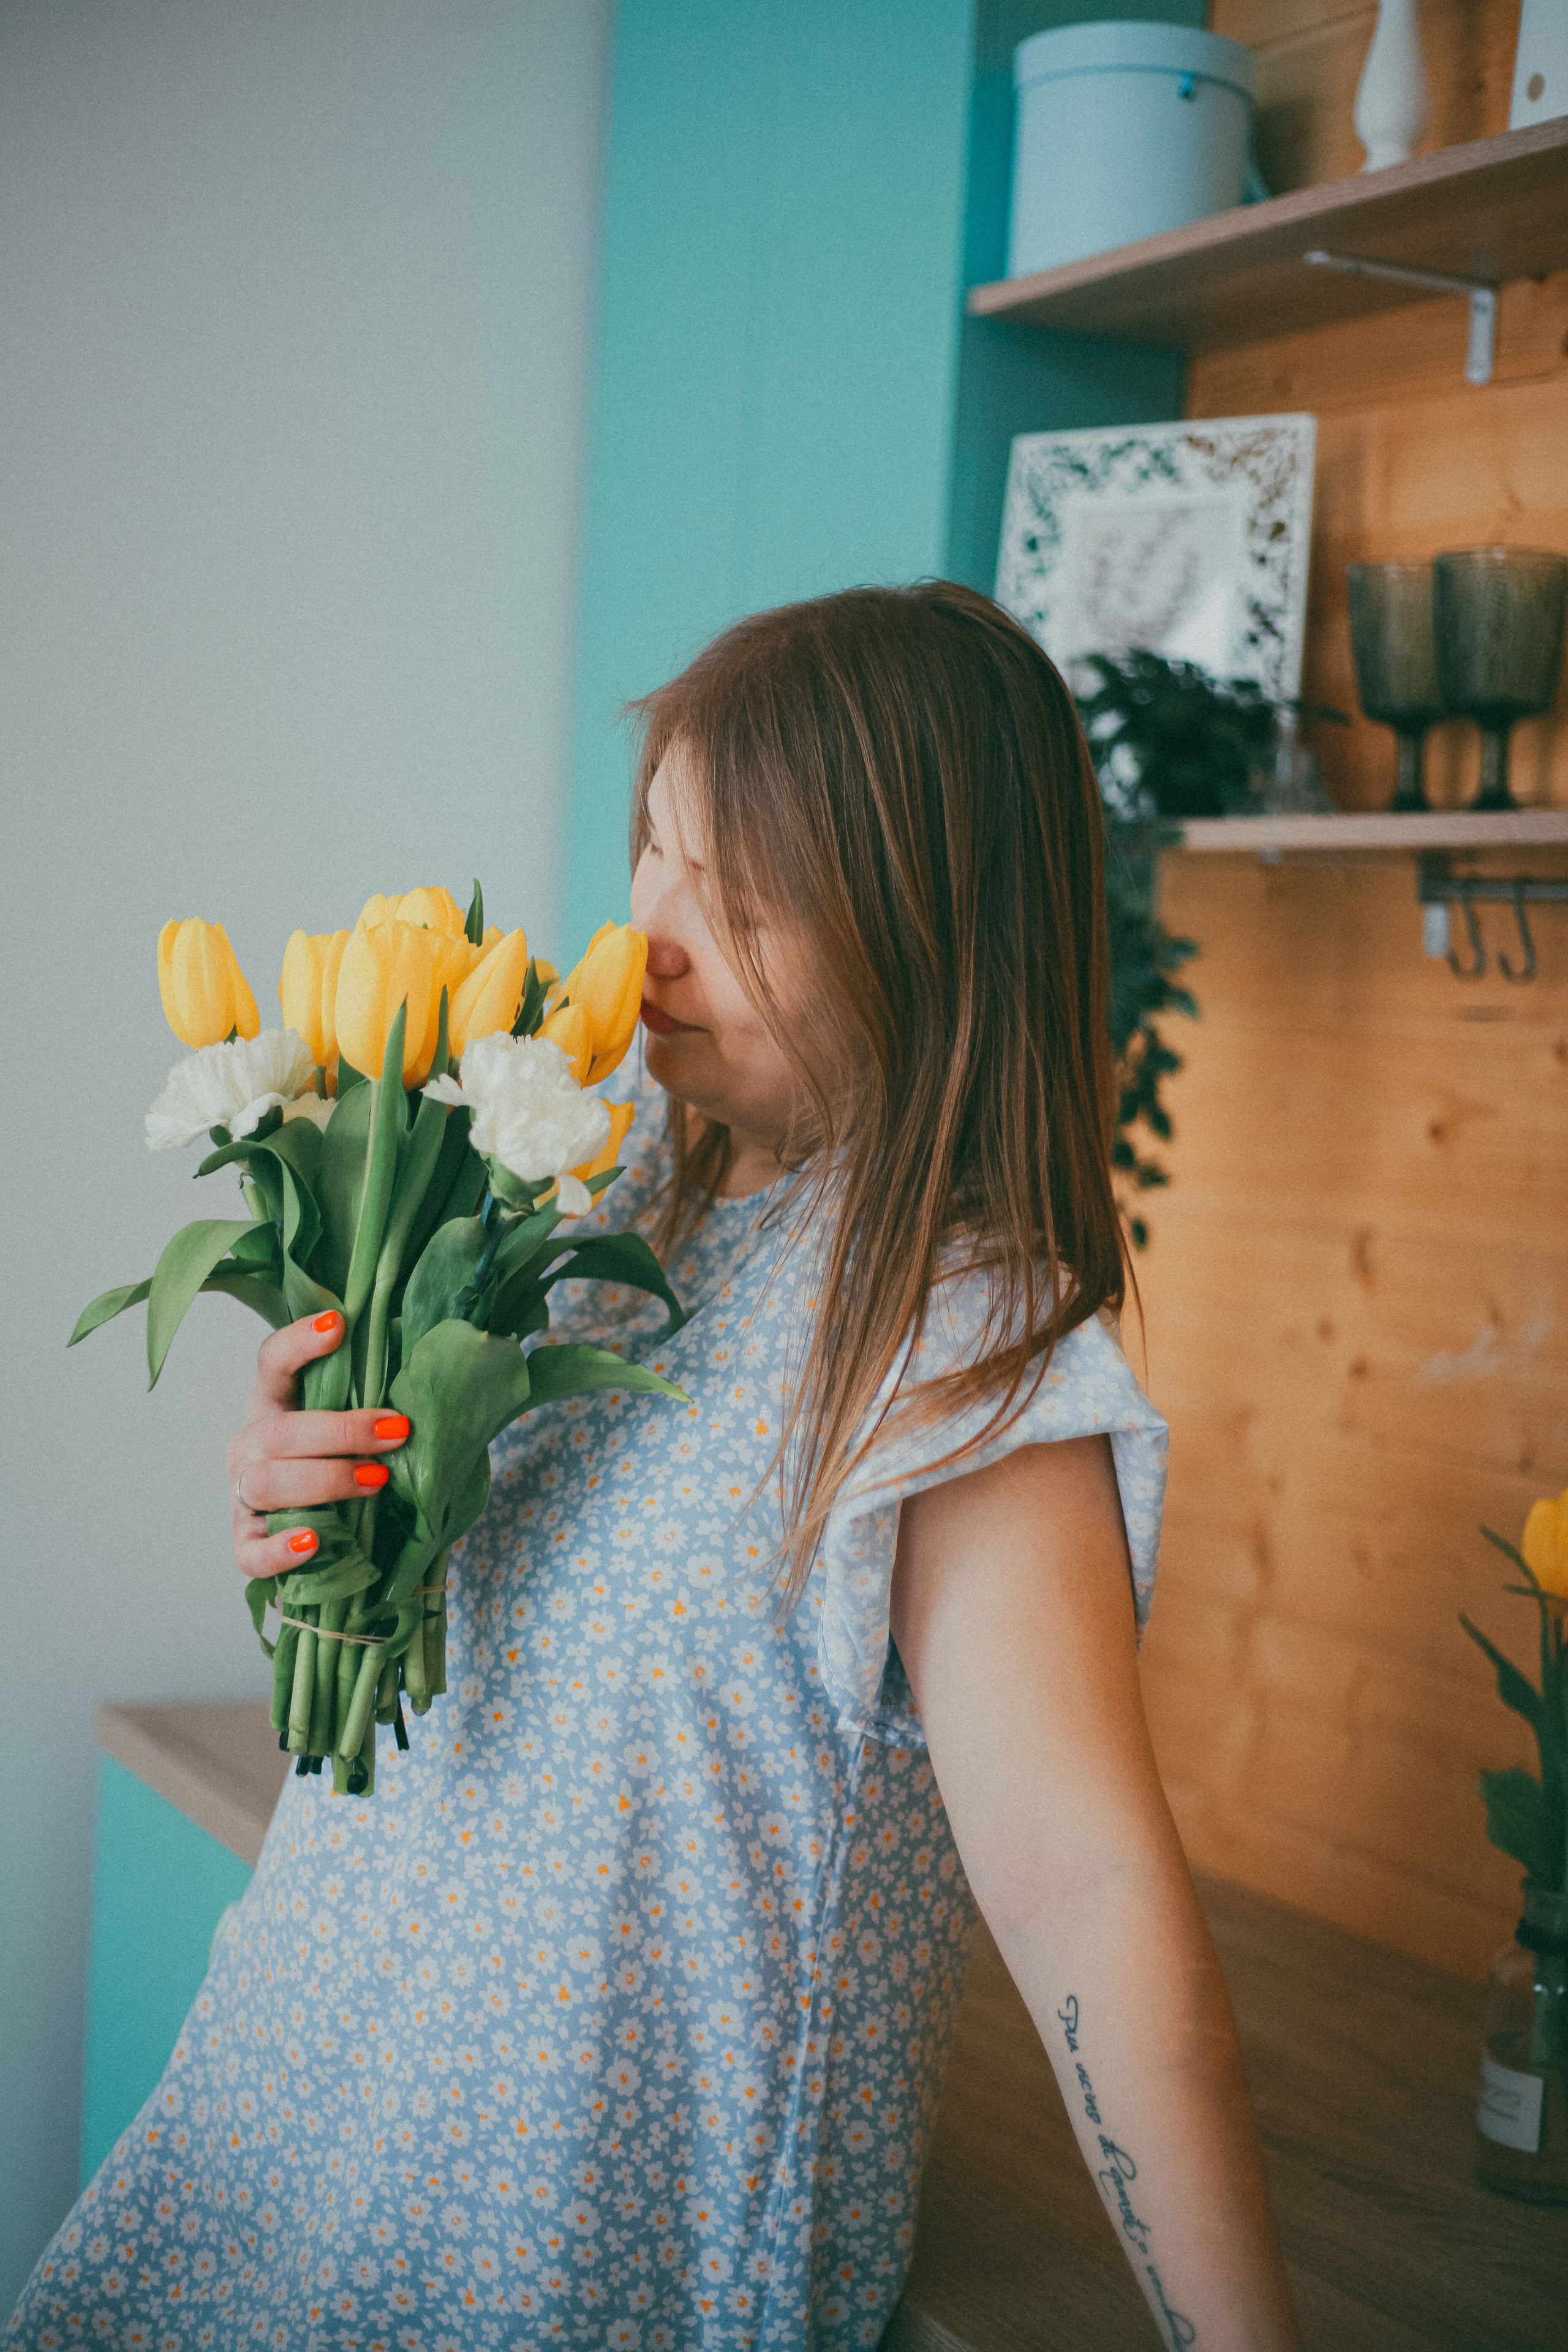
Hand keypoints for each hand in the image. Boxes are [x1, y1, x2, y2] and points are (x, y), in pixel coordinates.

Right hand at [226, 1310, 410, 1583]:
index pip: (273, 1362)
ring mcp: (242, 1496)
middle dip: (342, 1430)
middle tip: (398, 1432)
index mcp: (274, 1404)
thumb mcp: (361, 1428)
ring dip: (326, 1481)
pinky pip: (250, 1553)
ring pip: (266, 1483)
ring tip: (376, 1481)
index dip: (299, 1342)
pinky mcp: (245, 1545)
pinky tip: (314, 1542)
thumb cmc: (353, 1466)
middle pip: (278, 1430)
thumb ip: (379, 1403)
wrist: (332, 1536)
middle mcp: (250, 1445)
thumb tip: (441, 1381)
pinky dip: (281, 1550)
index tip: (339, 1324)